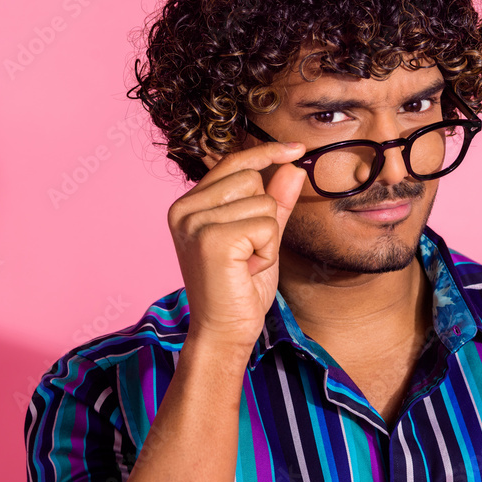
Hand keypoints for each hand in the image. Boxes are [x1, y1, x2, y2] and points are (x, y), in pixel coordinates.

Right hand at [167, 141, 306, 355]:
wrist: (224, 333)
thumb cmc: (239, 288)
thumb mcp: (262, 237)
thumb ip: (275, 202)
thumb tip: (293, 166)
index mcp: (189, 204)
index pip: (233, 163)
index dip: (266, 153)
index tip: (296, 148)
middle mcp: (185, 209)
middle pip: (252, 180)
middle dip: (264, 216)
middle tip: (247, 252)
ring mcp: (195, 222)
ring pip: (264, 203)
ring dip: (267, 237)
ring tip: (246, 263)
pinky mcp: (212, 239)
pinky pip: (267, 225)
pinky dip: (268, 251)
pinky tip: (248, 269)